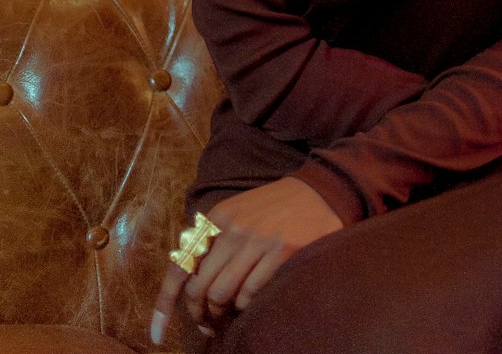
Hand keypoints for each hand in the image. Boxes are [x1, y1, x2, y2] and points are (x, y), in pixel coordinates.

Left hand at [150, 177, 343, 344]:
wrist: (323, 190)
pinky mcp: (282, 252)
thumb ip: (215, 240)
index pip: (180, 265)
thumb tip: (192, 284)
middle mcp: (233, 229)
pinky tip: (251, 306)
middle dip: (198, 315)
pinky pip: (250, 294)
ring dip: (220, 316)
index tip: (155, 334)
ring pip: (221, 295)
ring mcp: (258, 241)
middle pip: (199, 288)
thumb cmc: (277, 207)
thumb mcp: (239, 213)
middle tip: (207, 325)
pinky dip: (245, 308)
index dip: (164, 304)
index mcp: (217, 218)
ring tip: (227, 320)